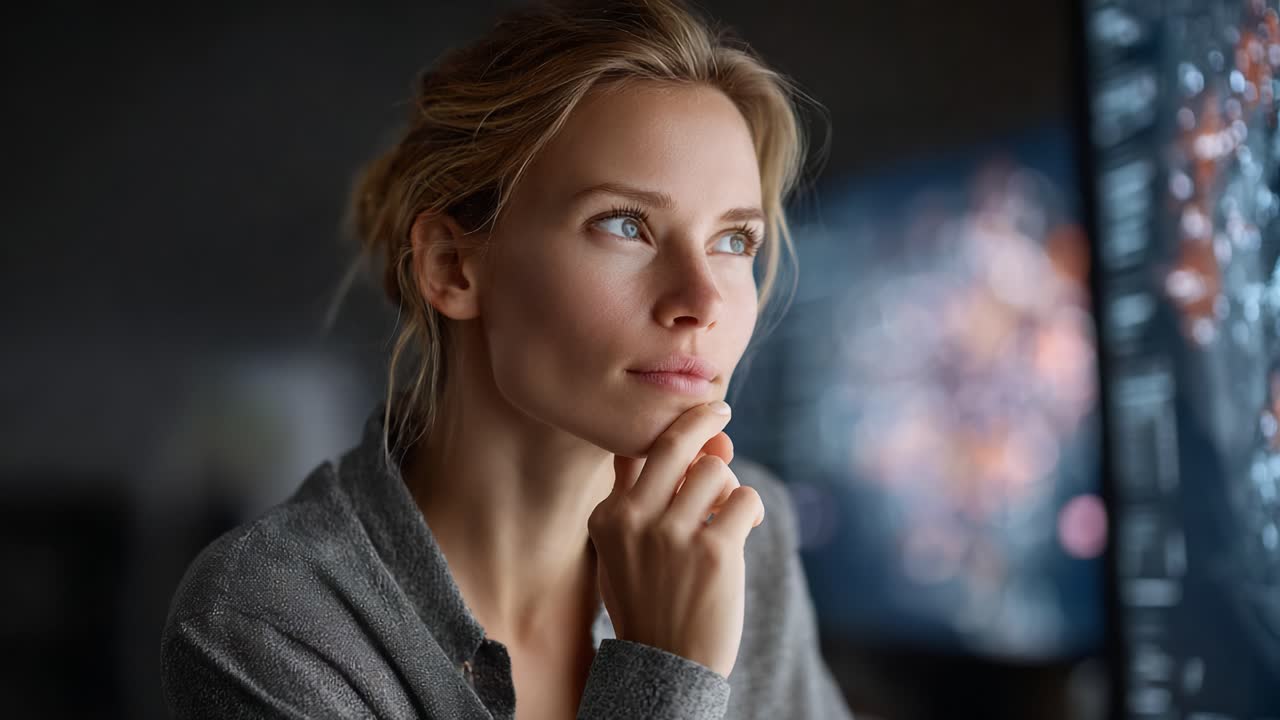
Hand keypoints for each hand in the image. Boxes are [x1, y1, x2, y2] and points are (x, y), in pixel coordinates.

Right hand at [589, 401, 765, 678]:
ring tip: (728, 511)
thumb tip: (707, 441)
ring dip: (729, 486)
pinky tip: (748, 525)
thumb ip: (647, 494)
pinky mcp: (714, 552)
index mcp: (608, 517)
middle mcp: (635, 520)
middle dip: (702, 419)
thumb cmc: (650, 601)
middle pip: (674, 444)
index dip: (673, 433)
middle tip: (721, 410)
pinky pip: (746, 500)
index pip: (639, 453)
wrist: (667, 667)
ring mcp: (674, 536)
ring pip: (715, 471)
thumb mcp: (624, 549)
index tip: (696, 419)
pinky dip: (752, 508)